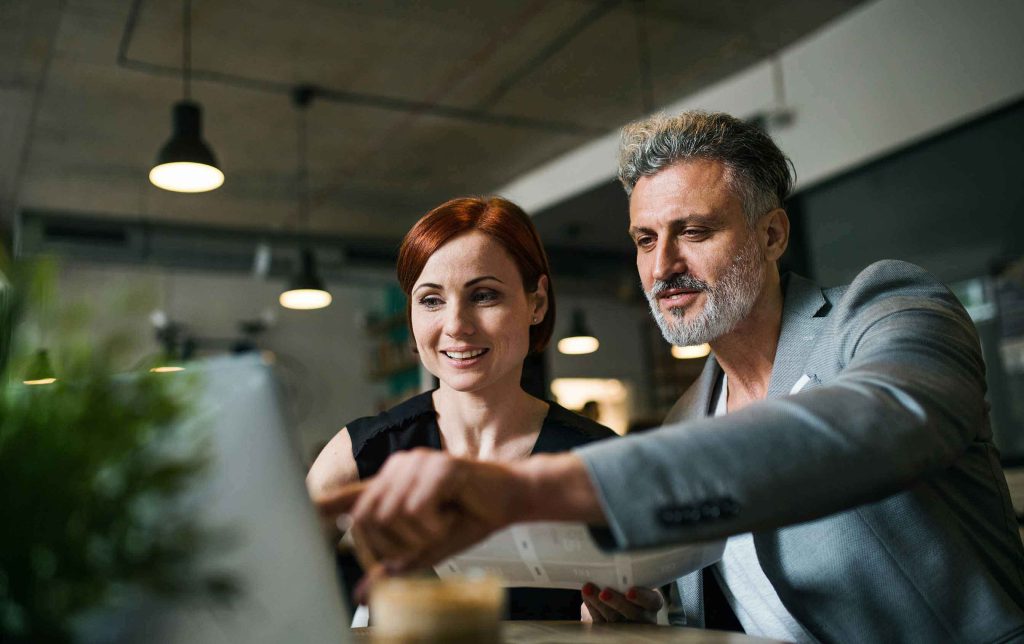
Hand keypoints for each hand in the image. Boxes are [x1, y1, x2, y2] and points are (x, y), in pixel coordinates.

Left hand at [314, 448, 522, 570]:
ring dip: (415, 535)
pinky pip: (417, 508)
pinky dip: (432, 524)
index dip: (324, 504)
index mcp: (393, 484)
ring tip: (439, 528)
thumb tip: (362, 591)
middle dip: (388, 545)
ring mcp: (417, 463)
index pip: (351, 494)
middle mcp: (398, 468)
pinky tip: (448, 517)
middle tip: (419, 546)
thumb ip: (395, 565)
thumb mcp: (428, 548)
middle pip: (367, 517)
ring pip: (391, 514)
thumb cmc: (470, 518)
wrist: (511, 500)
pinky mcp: (439, 467)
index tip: (303, 511)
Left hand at [580, 583, 662, 622]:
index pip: (652, 601)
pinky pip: (601, 622)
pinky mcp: (610, 630)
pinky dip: (592, 608)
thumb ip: (628, 577)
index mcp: (651, 603)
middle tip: (604, 592)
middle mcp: (642, 617)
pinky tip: (587, 597)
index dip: (642, 597)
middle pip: (633, 613)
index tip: (630, 592)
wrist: (616, 603)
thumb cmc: (628, 586)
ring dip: (600, 604)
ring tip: (588, 589)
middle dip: (617, 603)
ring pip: (614, 619)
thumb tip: (612, 564)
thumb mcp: (633, 581)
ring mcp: (626, 626)